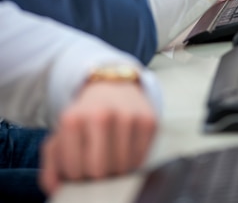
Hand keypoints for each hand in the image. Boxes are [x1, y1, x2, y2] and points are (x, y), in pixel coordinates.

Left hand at [39, 80, 157, 194]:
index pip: (74, 170)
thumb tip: (57, 189)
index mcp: (73, 119)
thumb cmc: (84, 117)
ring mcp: (127, 116)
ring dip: (116, 169)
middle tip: (95, 165)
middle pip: (99, 171)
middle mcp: (101, 115)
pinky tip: (125, 149)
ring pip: (122, 168)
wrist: (112, 86)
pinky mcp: (148, 120)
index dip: (76, 176)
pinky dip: (133, 161)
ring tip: (110, 156)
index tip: (79, 166)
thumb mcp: (61, 135)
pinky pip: (141, 159)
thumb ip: (52, 165)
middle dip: (96, 175)